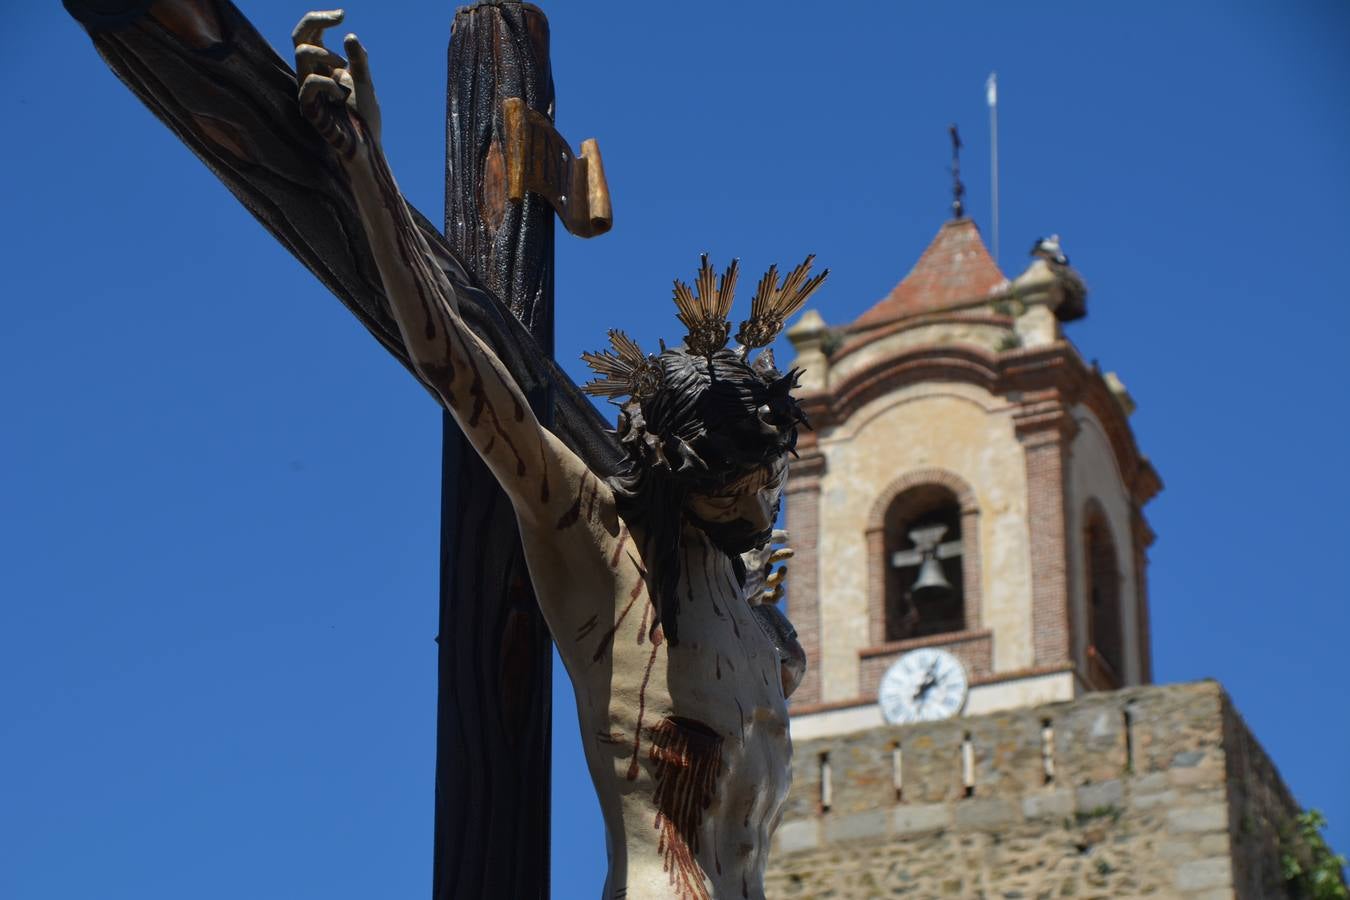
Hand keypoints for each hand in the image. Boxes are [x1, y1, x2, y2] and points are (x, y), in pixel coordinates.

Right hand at [292, 10, 382, 158]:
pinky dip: (329, 83)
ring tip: (345, 71)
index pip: (311, 35)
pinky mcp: (309, 108)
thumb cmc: (364, 117)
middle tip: (338, 18)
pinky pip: (310, 83)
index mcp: (323, 67)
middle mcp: (311, 75)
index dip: (320, 20)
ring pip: (302, 53)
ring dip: (328, 55)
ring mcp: (308, 91)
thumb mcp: (364, 82)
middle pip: (298, 37)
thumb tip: (349, 35)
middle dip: (315, 21)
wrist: (367, 146)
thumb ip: (358, 60)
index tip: (341, 14)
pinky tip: (341, 95)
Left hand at [740, 529, 792, 605]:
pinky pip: (771, 599)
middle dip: (782, 557)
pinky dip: (778, 594)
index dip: (780, 551)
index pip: (768, 554)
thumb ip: (776, 536)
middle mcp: (753, 571)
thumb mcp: (764, 541)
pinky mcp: (756, 597)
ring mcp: (755, 584)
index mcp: (753, 558)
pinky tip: (778, 588)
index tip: (790, 549)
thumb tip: (788, 535)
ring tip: (782, 570)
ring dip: (781, 576)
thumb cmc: (750, 556)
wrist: (738, 575)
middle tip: (791, 552)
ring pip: (773, 582)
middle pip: (770, 565)